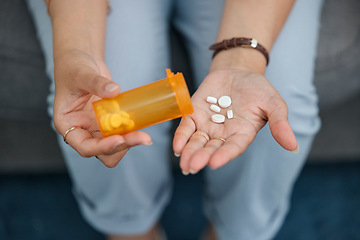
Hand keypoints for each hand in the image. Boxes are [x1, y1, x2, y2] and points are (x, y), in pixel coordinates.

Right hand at [53, 50, 151, 167]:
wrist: (81, 61)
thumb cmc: (73, 68)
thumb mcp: (81, 74)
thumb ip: (96, 83)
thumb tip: (114, 90)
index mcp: (67, 125)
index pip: (84, 146)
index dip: (102, 147)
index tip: (120, 139)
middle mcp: (82, 131)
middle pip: (103, 152)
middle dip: (122, 147)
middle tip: (142, 137)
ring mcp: (96, 128)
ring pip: (115, 147)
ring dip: (129, 142)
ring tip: (143, 133)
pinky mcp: (109, 122)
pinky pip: (122, 134)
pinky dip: (132, 132)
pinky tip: (141, 125)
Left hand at [173, 68, 297, 172]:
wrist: (238, 71)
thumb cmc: (258, 89)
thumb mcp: (273, 103)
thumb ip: (279, 123)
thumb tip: (292, 146)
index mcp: (242, 134)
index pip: (232, 147)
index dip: (223, 155)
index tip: (214, 163)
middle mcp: (223, 134)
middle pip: (211, 148)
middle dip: (201, 157)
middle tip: (192, 167)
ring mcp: (207, 125)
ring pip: (197, 141)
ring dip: (189, 151)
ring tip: (183, 162)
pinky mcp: (194, 114)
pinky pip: (186, 127)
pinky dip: (181, 136)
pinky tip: (176, 146)